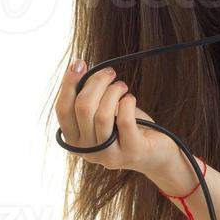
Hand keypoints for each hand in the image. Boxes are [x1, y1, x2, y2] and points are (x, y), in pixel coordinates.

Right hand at [54, 60, 177, 180]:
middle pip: (82, 108)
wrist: (156, 152)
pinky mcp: (131, 153)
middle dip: (97, 82)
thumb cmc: (127, 127)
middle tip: (110, 73)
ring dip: (113, 91)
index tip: (79, 64)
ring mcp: (109, 156)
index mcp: (75, 141)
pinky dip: (127, 102)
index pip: (62, 110)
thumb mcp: (103, 112)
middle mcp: (88, 152)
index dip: (68, 84)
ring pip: (102, 114)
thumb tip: (79, 68)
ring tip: (122, 86)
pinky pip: (124, 120)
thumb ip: (89, 98)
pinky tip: (130, 99)